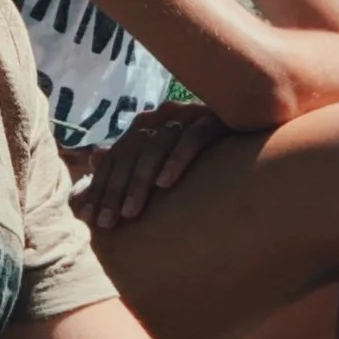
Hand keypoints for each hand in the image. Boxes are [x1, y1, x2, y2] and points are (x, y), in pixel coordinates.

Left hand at [78, 101, 227, 230]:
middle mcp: (162, 115)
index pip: (115, 158)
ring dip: (140, 181)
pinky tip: (166, 184)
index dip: (100, 188)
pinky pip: (192, 138)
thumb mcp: (162, 152)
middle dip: (114, 190)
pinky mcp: (214, 119)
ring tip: (130, 212)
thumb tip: (95, 156)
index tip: (89, 220)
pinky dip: (177, 160)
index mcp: (146, 124)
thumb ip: (130, 154)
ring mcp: (188, 114)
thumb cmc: (203, 148)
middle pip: (131, 155)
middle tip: (105, 224)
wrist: (249, 124)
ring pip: (156, 148)